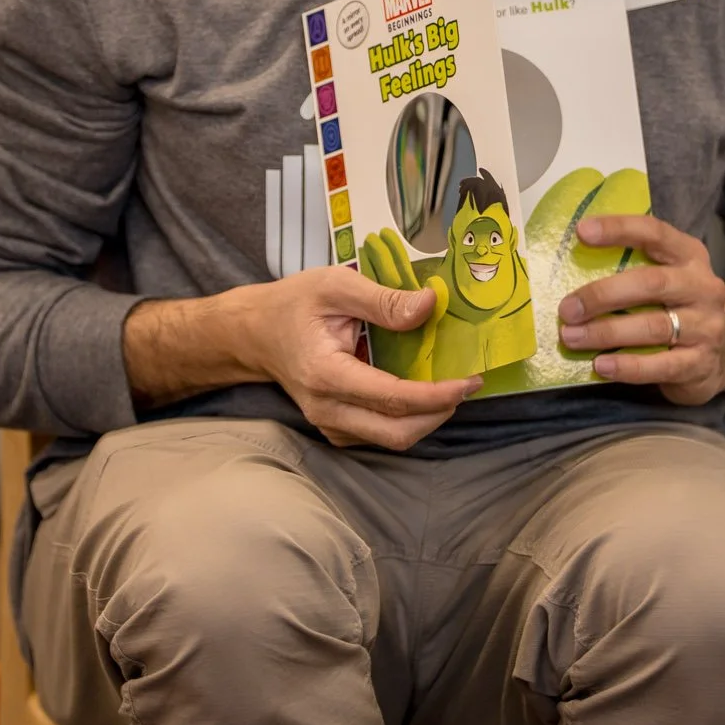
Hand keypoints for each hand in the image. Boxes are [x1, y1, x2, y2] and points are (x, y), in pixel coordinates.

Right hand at [124, 268, 479, 450]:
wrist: (254, 332)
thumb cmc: (294, 304)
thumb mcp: (336, 286)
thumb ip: (384, 299)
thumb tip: (430, 305)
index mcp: (327, 374)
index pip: (392, 398)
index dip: (437, 394)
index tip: (470, 379)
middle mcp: (327, 410)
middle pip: (397, 432)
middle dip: (440, 413)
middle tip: (467, 383)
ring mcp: (330, 424)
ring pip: (391, 439)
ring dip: (427, 418)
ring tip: (450, 386)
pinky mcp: (335, 427)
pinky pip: (379, 434)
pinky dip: (409, 418)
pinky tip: (423, 392)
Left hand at [556, 215, 724, 405]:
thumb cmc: (677, 305)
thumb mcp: (666, 277)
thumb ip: (632, 268)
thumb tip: (567, 267)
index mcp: (689, 256)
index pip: (654, 233)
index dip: (618, 229)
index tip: (582, 231)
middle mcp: (703, 287)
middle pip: (651, 284)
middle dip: (604, 294)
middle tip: (567, 308)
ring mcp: (706, 326)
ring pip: (652, 327)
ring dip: (606, 332)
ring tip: (572, 337)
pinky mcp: (701, 363)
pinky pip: (659, 365)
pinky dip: (627, 365)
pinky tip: (601, 365)